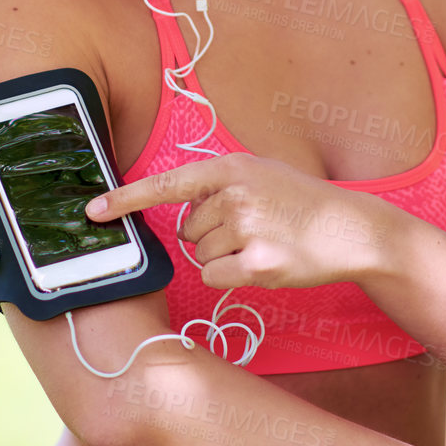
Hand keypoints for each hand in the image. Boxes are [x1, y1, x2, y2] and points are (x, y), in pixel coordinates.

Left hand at [83, 151, 394, 289]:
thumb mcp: (261, 173)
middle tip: (252, 228)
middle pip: (187, 230)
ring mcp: (247, 229)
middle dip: (211, 234)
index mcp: (231, 168)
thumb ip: (218, 185)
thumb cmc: (302, 202)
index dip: (125, 200)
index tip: (92, 211)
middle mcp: (235, 195)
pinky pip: (215, 277)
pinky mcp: (259, 264)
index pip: (166, 185)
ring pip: (201, 256)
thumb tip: (178, 211)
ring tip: (263, 242)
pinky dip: (231, 276)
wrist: (353, 229)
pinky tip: (263, 263)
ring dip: (224, 256)